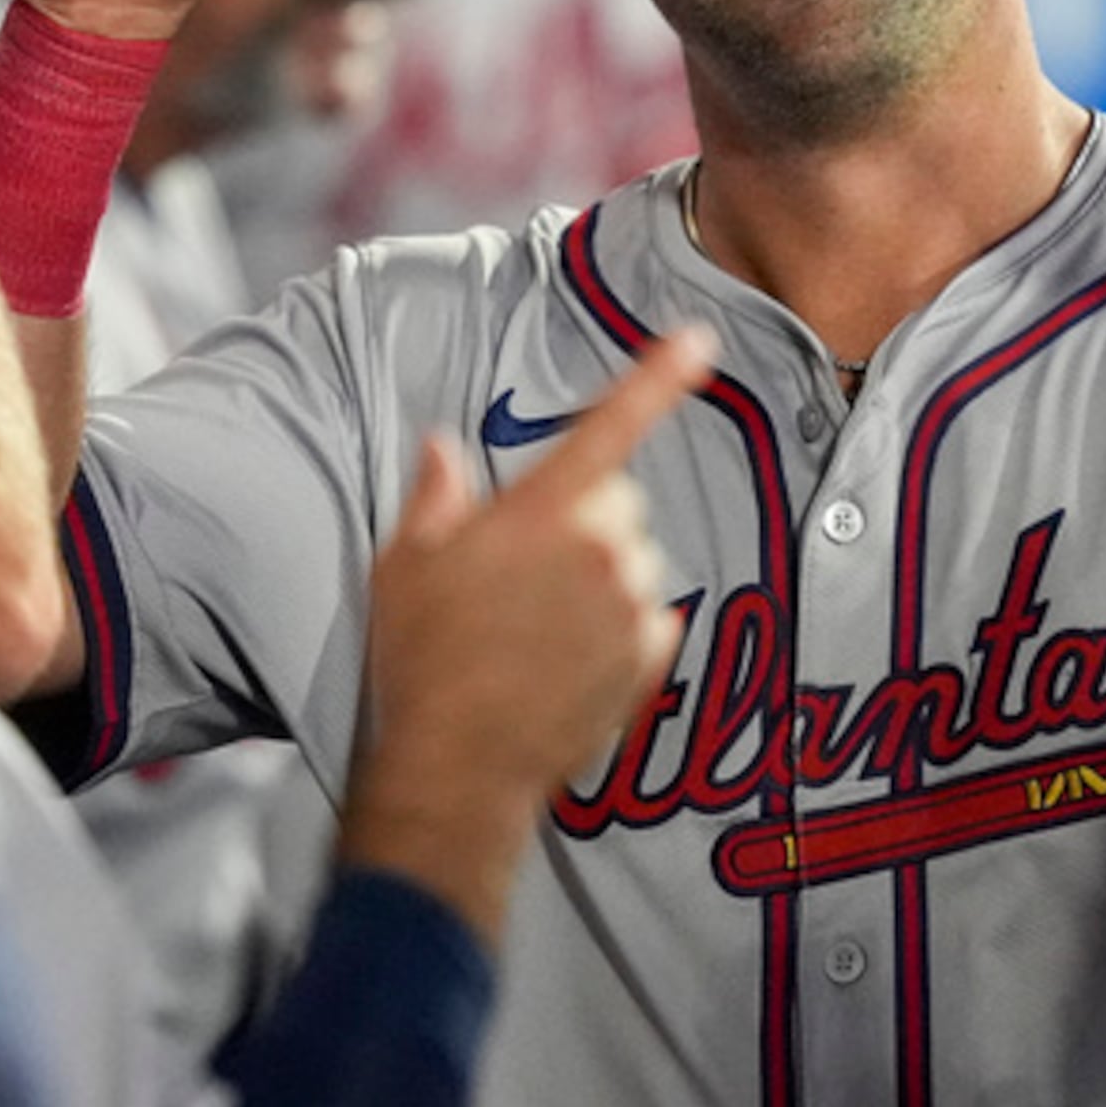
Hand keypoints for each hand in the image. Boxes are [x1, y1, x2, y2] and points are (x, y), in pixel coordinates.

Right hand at [348, 331, 707, 938]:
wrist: (454, 768)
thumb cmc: (419, 660)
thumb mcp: (404, 564)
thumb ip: (435, 497)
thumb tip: (442, 449)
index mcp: (543, 509)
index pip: (611, 424)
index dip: (659, 375)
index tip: (701, 338)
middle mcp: (602, 548)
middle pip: (618, 500)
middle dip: (583, 519)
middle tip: (523, 570)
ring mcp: (632, 605)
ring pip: (636, 560)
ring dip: (601, 577)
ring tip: (537, 627)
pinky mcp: (650, 659)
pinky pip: (649, 618)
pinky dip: (619, 629)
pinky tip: (564, 660)